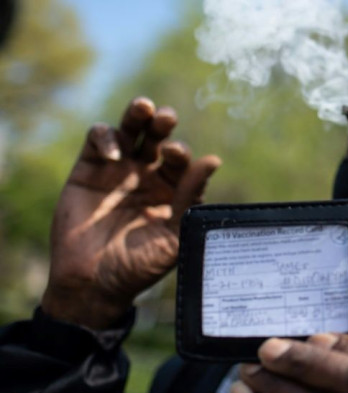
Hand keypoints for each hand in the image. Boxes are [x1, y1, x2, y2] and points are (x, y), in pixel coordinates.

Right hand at [41, 96, 220, 328]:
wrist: (93, 284)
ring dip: (137, 114)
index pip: (182, 160)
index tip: (178, 156)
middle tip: (166, 118)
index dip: (182, 153)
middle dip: (163, 122)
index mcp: (171, 189)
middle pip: (158, 137)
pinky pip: (98, 140)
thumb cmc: (139, 266)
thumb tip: (213, 159)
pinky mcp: (88, 169)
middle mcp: (147, 174)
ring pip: (130, 129)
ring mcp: (117, 169)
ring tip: (144, 107)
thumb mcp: (172, 234)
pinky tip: (114, 153)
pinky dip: (106, 137)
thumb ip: (190, 196)